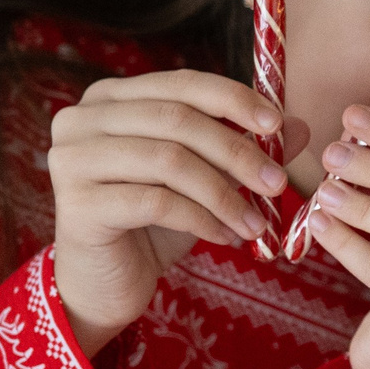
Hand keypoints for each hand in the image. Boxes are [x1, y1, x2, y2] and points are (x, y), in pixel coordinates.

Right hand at [49, 71, 293, 353]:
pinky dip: (201, 219)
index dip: (233, 99)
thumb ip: (241, 148)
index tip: (277, 125)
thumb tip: (297, 126)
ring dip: (224, 194)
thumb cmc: (152, 225)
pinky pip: (156, 202)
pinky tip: (225, 237)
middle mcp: (81, 119)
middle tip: (277, 183)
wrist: (103, 284)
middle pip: (177, 120)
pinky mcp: (77, 204)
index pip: (181, 84)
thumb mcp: (203, 179)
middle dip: (236, 151)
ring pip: (169, 161)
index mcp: (110, 98)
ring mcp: (72, 159)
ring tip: (256, 222)